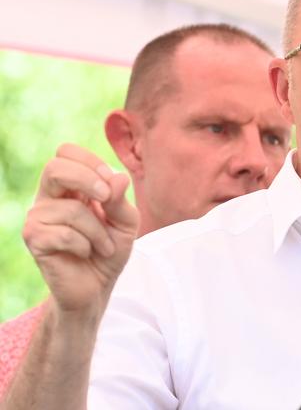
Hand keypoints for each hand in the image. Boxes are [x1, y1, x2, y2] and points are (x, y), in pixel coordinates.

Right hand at [22, 143, 138, 315]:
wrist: (97, 287)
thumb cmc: (109, 249)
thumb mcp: (126, 222)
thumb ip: (121, 200)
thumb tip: (117, 178)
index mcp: (70, 186)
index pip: (66, 152)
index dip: (91, 162)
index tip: (111, 185)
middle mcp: (49, 198)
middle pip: (54, 167)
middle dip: (86, 179)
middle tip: (106, 199)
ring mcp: (38, 218)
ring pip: (70, 209)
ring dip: (98, 230)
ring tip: (104, 246)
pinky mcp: (34, 240)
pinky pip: (63, 234)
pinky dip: (85, 244)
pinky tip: (85, 253)